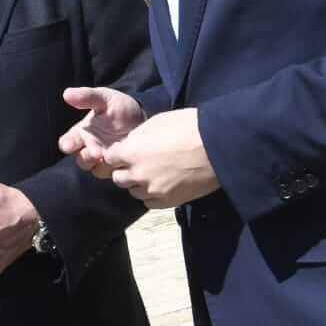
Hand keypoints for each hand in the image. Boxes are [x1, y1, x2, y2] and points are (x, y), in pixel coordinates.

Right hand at [57, 86, 144, 177]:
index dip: (67, 144)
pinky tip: (122, 159)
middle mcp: (90, 148)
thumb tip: (67, 93)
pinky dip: (115, 168)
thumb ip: (88, 97)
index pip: (67, 142)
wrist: (143, 118)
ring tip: (109, 155)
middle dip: (86, 157)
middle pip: (81, 160)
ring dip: (100, 164)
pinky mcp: (117, 166)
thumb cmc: (120, 107)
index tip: (69, 145)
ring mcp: (104, 159)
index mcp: (82, 133)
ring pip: (95, 169)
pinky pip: (112, 173)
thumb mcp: (105, 99)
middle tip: (95, 152)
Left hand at [103, 107, 219, 208]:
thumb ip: (137, 138)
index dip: (117, 155)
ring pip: (133, 191)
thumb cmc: (188, 127)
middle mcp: (137, 173)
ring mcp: (152, 189)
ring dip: (138, 184)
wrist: (216, 146)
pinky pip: (149, 202)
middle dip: (125, 170)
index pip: (108, 159)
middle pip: (118, 178)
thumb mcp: (156, 123)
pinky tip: (162, 184)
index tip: (125, 153)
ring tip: (153, 174)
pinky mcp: (167, 201)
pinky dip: (152, 195)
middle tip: (139, 163)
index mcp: (130, 151)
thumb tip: (130, 145)